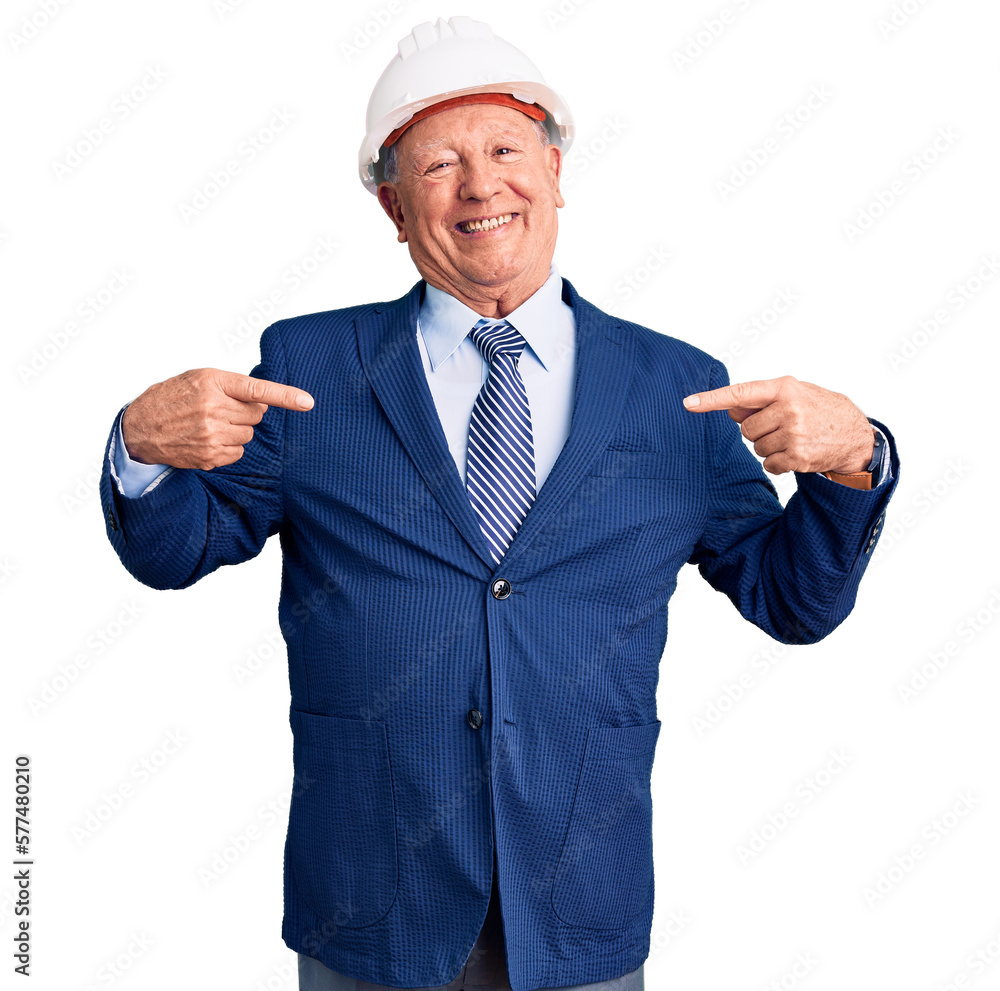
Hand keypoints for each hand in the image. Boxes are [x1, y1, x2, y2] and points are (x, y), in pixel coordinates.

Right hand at [121, 368, 313, 469]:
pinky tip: (207, 439)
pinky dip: (228, 447)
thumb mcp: (199, 378)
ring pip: (248, 435)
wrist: (140, 427)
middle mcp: (213, 409)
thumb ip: (232, 386)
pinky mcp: (209, 456)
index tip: (307, 401)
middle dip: (245, 412)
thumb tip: (264, 404)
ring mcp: (211, 435)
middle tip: (221, 409)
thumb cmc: (172, 397)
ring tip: (210, 424)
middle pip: (256, 415)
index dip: (285, 396)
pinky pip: (238, 452)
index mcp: (212, 383)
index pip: (257, 390)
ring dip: (236, 430)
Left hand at [682, 375, 873, 474]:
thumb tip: (730, 412)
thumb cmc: (819, 409)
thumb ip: (761, 400)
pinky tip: (796, 452)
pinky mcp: (798, 457)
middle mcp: (788, 409)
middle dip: (758, 430)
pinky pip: (768, 463)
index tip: (688, 403)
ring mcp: (794, 434)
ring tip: (793, 437)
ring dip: (769, 446)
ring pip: (756, 447)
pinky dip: (777, 461)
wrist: (855, 435)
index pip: (740, 393)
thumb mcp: (793, 394)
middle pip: (746, 428)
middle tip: (782, 426)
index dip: (712, 399)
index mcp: (784, 387)